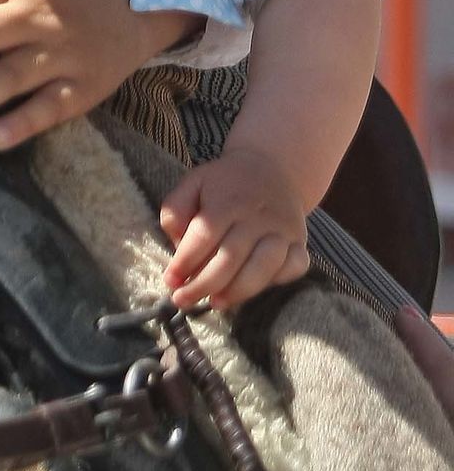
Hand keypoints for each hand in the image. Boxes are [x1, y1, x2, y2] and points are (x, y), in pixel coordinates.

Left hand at [160, 148, 309, 308]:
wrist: (273, 168)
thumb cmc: (226, 183)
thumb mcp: (193, 183)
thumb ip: (176, 210)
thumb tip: (177, 243)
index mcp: (227, 200)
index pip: (204, 234)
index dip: (185, 261)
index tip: (170, 280)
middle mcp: (257, 215)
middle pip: (230, 257)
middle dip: (204, 284)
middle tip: (183, 300)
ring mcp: (283, 229)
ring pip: (263, 267)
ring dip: (237, 291)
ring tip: (215, 303)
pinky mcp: (300, 242)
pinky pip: (294, 268)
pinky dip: (275, 283)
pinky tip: (252, 290)